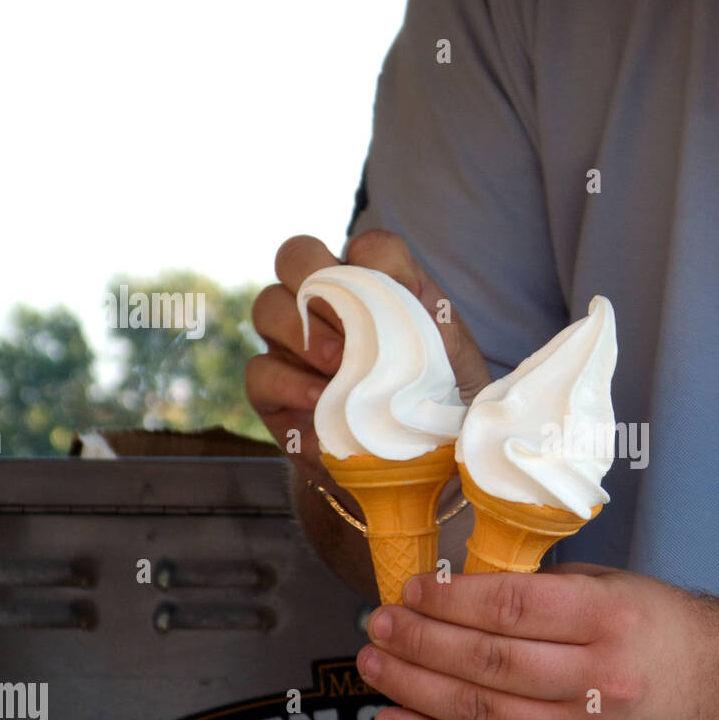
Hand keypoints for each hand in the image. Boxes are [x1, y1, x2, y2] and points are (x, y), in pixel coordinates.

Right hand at [245, 229, 492, 483]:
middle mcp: (329, 307)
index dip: (377, 259)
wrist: (410, 472)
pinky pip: (260, 370)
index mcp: (381, 291)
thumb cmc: (438, 411)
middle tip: (346, 316)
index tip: (402, 294)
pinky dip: (289, 382)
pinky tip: (320, 401)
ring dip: (301, 328)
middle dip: (312, 272)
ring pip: (269, 304)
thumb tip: (423, 310)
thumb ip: (444, 336)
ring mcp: (294, 346)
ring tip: (339, 364)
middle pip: (297, 254)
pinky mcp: (273, 391)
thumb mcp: (457, 373)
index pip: (371, 247)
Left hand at [354, 564, 718, 719]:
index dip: (450, 598)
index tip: (413, 589)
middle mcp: (596, 678)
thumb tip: (464, 589)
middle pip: (487, 660)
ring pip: (478, 712)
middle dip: (420, 640)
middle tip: (380, 623)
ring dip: (414, 687)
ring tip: (374, 663)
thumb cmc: (666, 632)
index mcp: (608, 619)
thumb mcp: (615, 588)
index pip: (511, 608)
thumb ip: (546, 590)